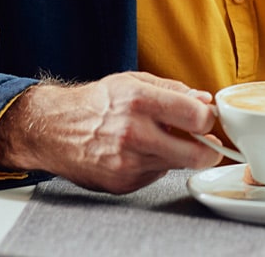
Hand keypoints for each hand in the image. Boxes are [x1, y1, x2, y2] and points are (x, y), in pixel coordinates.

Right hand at [0, 71, 222, 192]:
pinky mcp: (123, 183)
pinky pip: (155, 174)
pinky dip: (155, 164)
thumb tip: (204, 100)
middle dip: (208, 150)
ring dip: (178, 154)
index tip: (207, 118)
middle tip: (208, 144)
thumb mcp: (134, 81)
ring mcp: (128, 162)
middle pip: (195, 154)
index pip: (196, 116)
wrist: (55, 128)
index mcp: (140, 100)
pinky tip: (139, 151)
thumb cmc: (97, 102)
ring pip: (176, 165)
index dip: (208, 119)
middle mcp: (135, 133)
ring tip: (162, 138)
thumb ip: (173, 90)